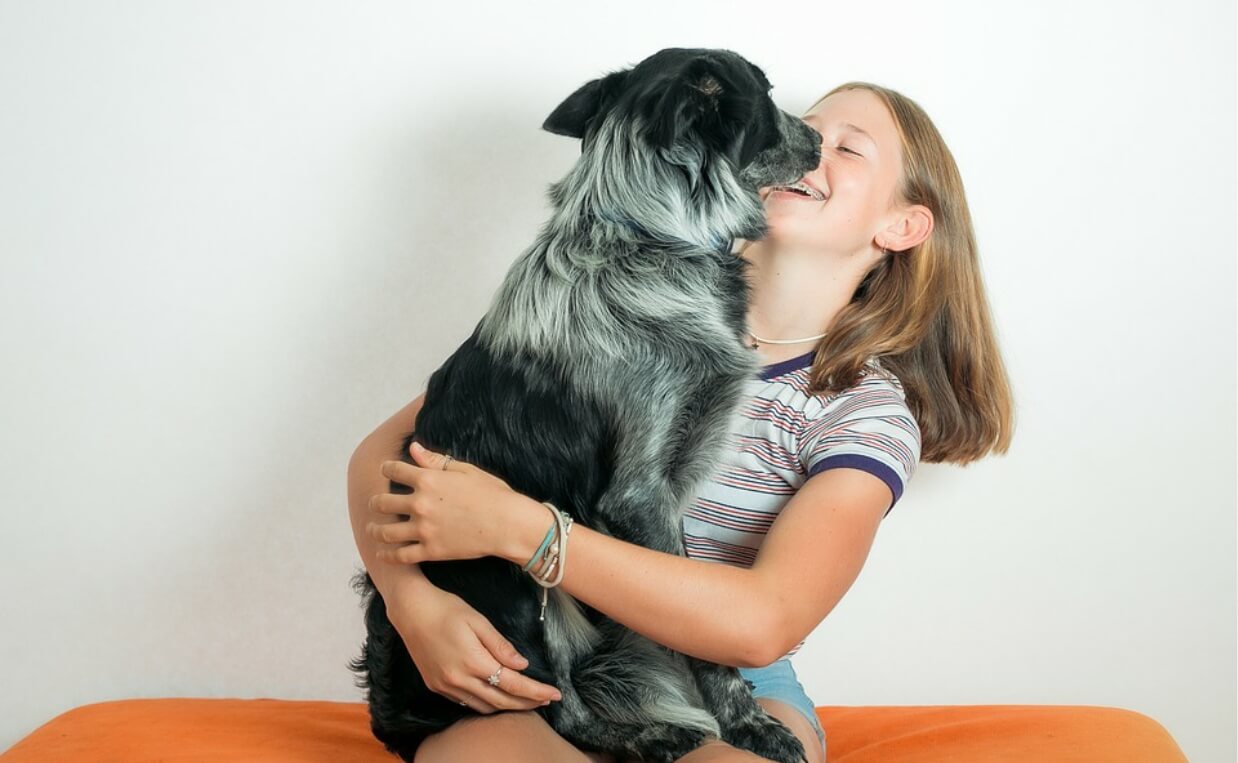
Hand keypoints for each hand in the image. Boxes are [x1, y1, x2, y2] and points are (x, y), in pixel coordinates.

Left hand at [368, 441, 533, 563]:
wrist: (508, 523)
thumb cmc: (491, 493)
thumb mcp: (464, 470)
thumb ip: (435, 460)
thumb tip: (413, 448)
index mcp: (428, 480)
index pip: (394, 471)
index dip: (386, 469)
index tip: (385, 471)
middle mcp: (420, 504)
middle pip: (382, 503)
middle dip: (375, 502)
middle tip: (375, 504)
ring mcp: (424, 530)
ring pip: (386, 532)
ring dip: (375, 530)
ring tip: (372, 529)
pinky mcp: (431, 551)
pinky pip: (401, 556)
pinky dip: (388, 555)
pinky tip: (383, 552)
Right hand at [386, 583, 562, 712]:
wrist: (410, 610)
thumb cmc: (446, 608)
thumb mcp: (478, 621)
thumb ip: (501, 646)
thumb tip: (522, 665)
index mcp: (473, 662)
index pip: (513, 684)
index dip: (536, 691)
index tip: (555, 694)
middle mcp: (459, 679)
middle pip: (501, 701)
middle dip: (527, 703)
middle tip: (547, 700)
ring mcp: (445, 686)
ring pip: (483, 706)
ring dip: (507, 706)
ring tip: (526, 700)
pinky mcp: (436, 686)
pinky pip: (466, 702)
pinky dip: (485, 703)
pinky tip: (496, 696)